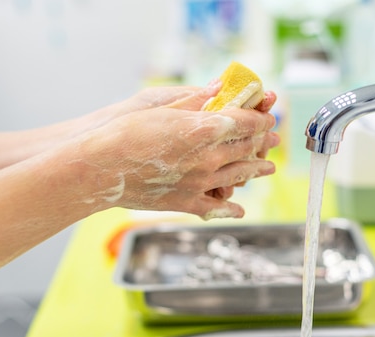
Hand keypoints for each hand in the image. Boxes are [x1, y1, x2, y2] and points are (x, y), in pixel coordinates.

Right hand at [76, 103, 279, 219]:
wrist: (102, 167)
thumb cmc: (126, 131)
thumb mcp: (163, 107)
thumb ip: (196, 100)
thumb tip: (220, 88)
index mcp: (205, 129)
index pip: (245, 123)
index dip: (260, 119)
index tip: (267, 118)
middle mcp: (208, 157)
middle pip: (246, 147)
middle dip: (262, 141)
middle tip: (272, 139)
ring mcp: (199, 183)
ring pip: (238, 175)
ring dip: (256, 170)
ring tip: (267, 168)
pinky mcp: (186, 203)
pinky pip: (216, 208)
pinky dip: (231, 209)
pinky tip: (240, 210)